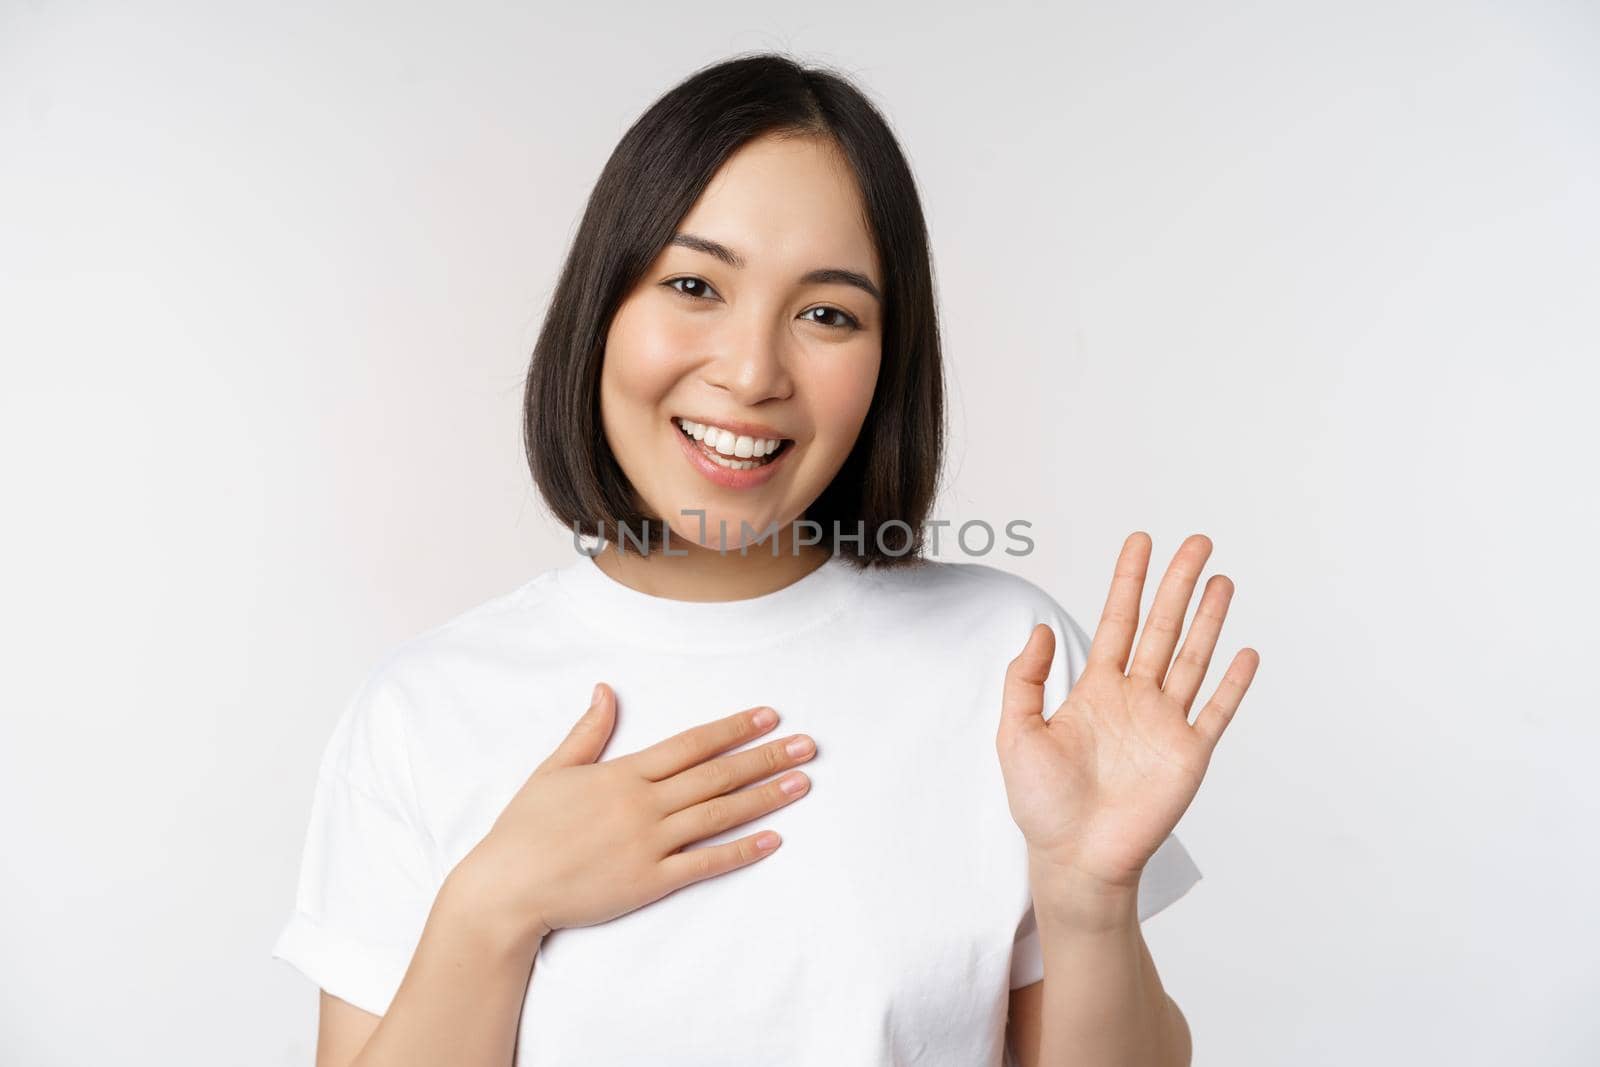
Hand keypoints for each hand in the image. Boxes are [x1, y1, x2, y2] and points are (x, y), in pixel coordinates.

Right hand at [457, 685, 815, 949]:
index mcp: (623, 773)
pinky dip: (740, 851)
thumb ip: (588, 731)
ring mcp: (649, 844)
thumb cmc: (525, 829)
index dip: (733, 729)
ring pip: (718, 814)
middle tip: (808, 746)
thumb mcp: (554, 769)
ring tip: (801, 783)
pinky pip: (704, 864)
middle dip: (766, 757)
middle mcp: (643, 805)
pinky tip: (772, 839)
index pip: (691, 744)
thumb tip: (605, 690)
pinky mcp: (650, 882)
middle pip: (716, 775)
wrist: (507, 888)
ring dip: (764, 797)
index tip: (769, 716)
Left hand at [996, 532, 1258, 890]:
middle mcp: (1135, 699)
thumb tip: (1042, 629)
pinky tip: (1246, 652)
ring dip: (1209, 620)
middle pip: (1162, 627)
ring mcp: (1165, 725)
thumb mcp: (1016, 732)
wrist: (1075, 857)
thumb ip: (1025, 679)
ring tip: (1223, 580)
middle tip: (1198, 543)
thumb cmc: (1042, 803)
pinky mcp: (1189, 755)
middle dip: (1179, 584)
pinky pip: (1216, 711)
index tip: (1141, 542)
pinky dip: (1234, 683)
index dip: (1128, 581)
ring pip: (1192, 658)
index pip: (1117, 620)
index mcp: (1096, 690)